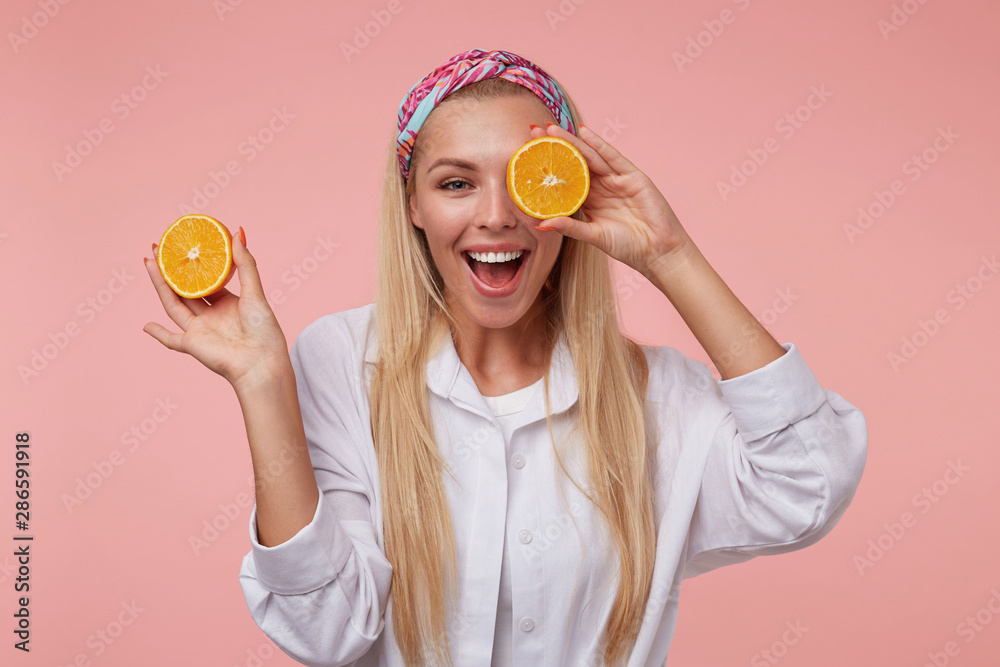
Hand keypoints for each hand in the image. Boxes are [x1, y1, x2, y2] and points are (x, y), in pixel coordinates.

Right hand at [142, 228, 289, 391]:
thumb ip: (246, 265)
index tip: (185, 247)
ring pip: (174, 304)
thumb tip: (238, 233)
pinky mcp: (192, 345)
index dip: (196, 265)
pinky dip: (158, 334)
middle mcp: (212, 316)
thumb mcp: (256, 292)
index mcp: (228, 304)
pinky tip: (145, 326)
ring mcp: (200, 330)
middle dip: (171, 269)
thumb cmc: (264, 330)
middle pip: (186, 289)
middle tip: (159, 248)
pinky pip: (171, 340)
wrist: (260, 362)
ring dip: (160, 285)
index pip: (208, 280)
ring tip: (148, 262)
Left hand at [529, 122, 695, 278]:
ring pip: (590, 156)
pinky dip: (598, 144)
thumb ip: (570, 227)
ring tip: (551, 129)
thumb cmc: (628, 247)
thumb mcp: (594, 236)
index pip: (564, 179)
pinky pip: (612, 157)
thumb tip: (540, 224)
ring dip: (571, 141)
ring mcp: (617, 180)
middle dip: (554, 147)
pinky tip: (583, 132)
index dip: (547, 166)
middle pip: (574, 162)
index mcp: (590, 201)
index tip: (526, 154)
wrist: (658, 251)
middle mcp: (601, 187)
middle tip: (532, 131)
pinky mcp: (632, 176)